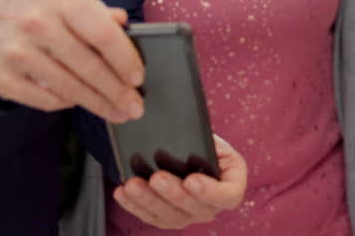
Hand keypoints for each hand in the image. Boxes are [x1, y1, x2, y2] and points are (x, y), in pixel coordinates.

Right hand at [0, 0, 143, 122]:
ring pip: (70, 89)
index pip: (100, 33)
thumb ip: (94, 10)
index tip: (138, 77)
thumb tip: (124, 23)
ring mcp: (16, 54)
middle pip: (88, 67)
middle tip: (134, 107)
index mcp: (57, 0)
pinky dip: (68, 104)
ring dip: (98, 105)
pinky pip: (47, 101)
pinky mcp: (3, 80)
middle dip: (117, 92)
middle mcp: (35, 25)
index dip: (124, 58)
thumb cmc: (34, 7)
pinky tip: (79, 102)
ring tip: (117, 112)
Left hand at [112, 134, 246, 227]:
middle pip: (196, 208)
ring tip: (132, 184)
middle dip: (174, 193)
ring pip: (171, 215)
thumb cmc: (200, 140)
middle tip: (157, 177)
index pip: (228, 196)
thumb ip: (204, 142)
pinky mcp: (169, 218)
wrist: (187, 148)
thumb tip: (185, 141)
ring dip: (149, 201)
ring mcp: (190, 215)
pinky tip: (123, 192)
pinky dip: (135, 205)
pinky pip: (152, 217)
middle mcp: (213, 205)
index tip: (191, 179)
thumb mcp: (208, 136)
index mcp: (231, 183)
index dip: (211, 192)